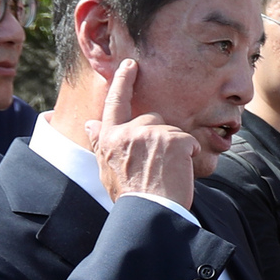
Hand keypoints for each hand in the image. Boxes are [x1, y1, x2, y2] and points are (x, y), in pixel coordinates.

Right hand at [85, 59, 199, 207]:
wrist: (149, 213)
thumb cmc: (130, 198)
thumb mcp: (106, 171)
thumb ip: (101, 144)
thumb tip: (90, 124)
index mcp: (110, 138)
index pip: (114, 103)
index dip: (123, 81)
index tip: (130, 65)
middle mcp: (128, 131)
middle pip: (153, 119)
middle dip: (160, 136)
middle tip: (159, 166)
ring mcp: (152, 133)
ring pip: (172, 131)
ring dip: (175, 148)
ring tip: (167, 173)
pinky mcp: (174, 139)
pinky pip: (188, 141)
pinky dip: (189, 156)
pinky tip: (179, 173)